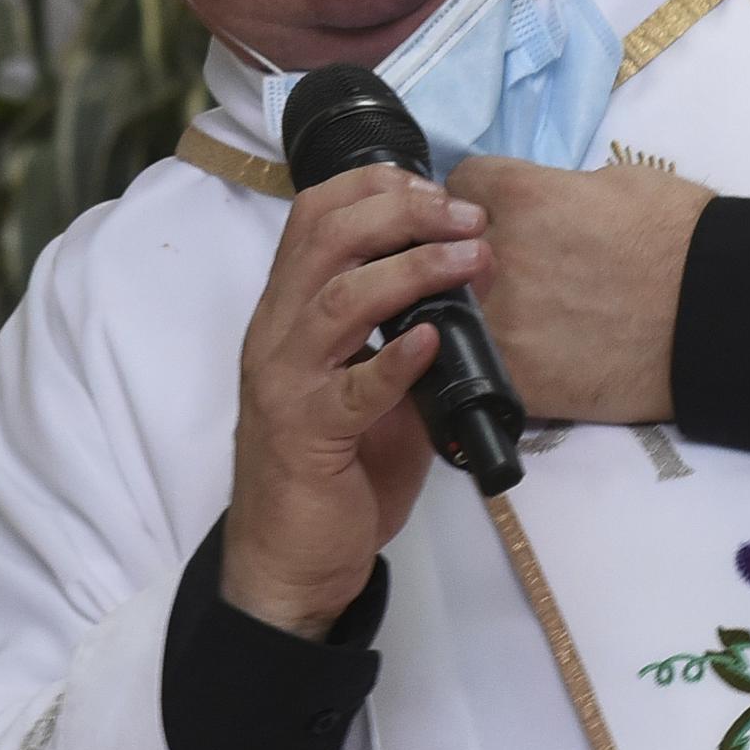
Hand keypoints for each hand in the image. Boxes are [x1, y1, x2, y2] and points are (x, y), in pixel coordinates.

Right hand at [224, 164, 491, 638]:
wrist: (291, 561)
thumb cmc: (334, 470)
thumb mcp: (371, 387)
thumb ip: (404, 336)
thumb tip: (472, 288)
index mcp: (288, 312)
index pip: (314, 216)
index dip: (374, 187)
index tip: (437, 188)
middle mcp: (277, 335)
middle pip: (326, 239)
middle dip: (401, 212)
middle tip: (467, 217)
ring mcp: (287, 384)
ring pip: (338, 300)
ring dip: (411, 271)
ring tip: (470, 260)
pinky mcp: (308, 437)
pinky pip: (353, 389)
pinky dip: (395, 359)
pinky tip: (434, 340)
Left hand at [445, 157, 714, 425]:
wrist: (725, 314)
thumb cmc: (684, 235)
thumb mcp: (614, 182)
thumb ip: (555, 192)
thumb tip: (537, 209)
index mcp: (519, 195)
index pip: (457, 186)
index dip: (477, 201)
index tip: (493, 217)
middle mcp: (495, 256)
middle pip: (441, 249)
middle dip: (464, 256)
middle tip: (503, 270)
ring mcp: (502, 322)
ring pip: (449, 313)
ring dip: (473, 312)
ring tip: (518, 318)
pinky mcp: (519, 380)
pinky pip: (480, 367)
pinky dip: (497, 362)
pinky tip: (528, 358)